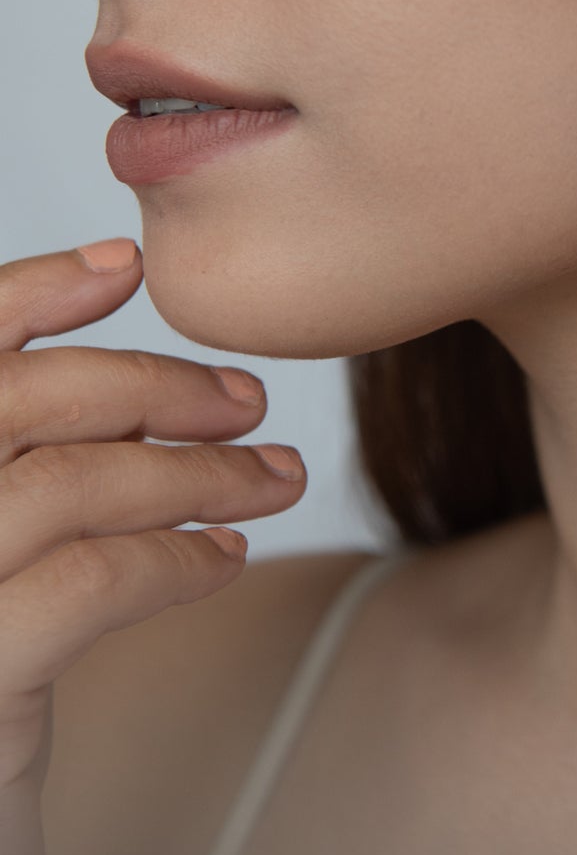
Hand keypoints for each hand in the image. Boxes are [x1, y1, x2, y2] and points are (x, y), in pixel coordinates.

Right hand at [0, 238, 305, 854]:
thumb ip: (33, 492)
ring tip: (273, 476)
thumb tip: (140, 401)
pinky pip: (85, 585)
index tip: (121, 268)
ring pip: (63, 485)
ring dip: (191, 470)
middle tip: (247, 401)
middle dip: (145, 383)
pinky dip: (173, 557)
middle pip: (12, 405)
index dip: (25, 295)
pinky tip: (226, 557)